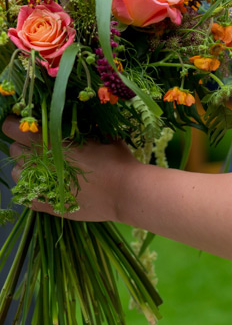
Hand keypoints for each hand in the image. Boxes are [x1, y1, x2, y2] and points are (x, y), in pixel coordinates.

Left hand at [2, 116, 138, 221]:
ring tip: (43, 168)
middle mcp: (38, 162)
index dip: (15, 124)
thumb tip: (78, 118)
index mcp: (48, 140)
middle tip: (41, 146)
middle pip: (13, 150)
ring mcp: (41, 186)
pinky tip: (46, 187)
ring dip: (26, 168)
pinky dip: (32, 190)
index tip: (24, 123)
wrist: (126, 192)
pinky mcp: (47, 205)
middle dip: (23, 146)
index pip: (11, 128)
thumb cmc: (117, 160)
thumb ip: (83, 127)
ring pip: (16, 174)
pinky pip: (26, 197)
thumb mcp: (102, 135)